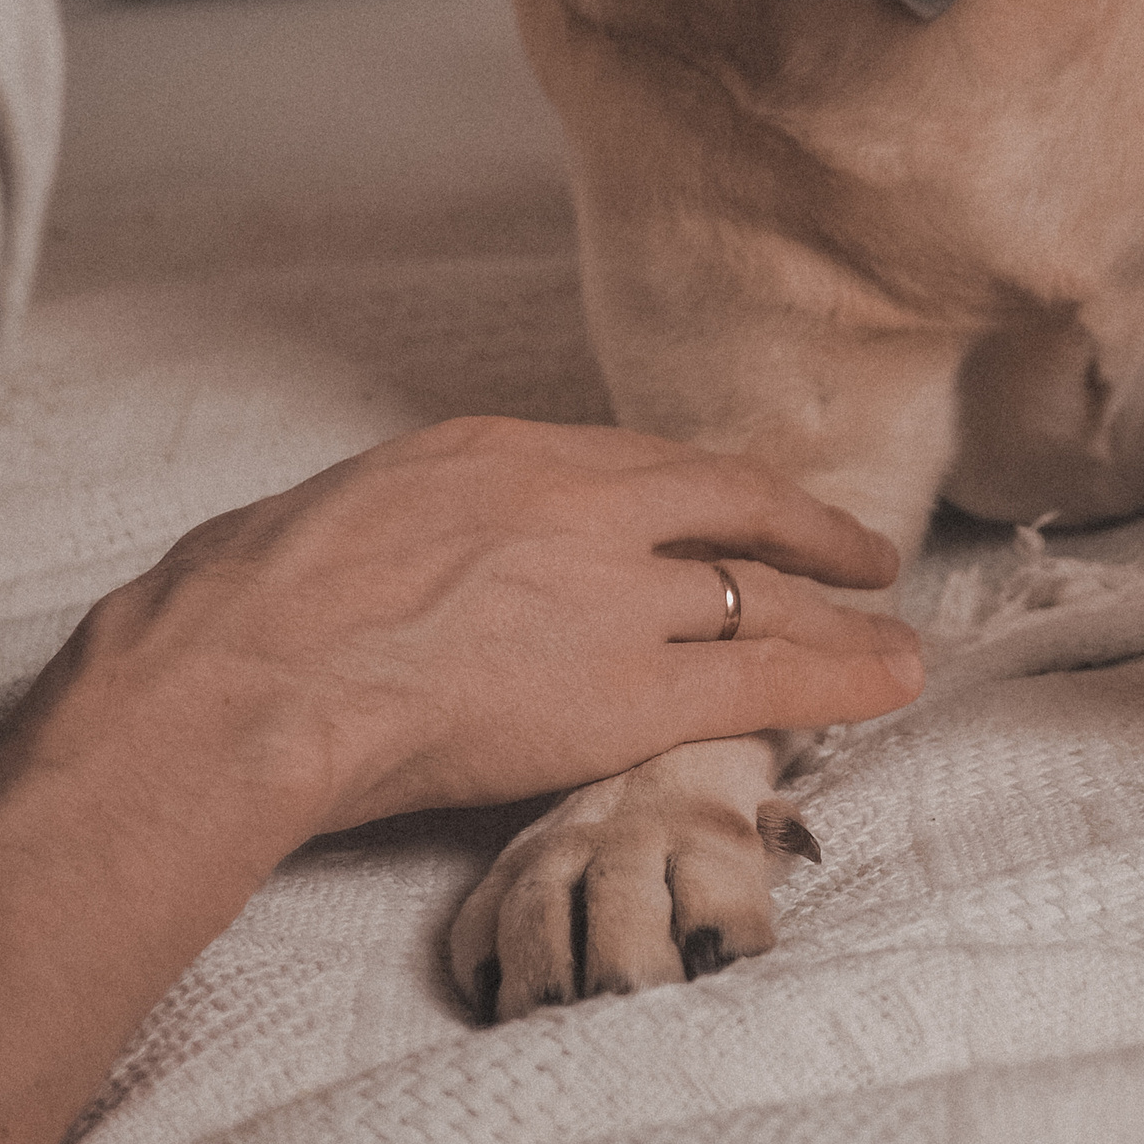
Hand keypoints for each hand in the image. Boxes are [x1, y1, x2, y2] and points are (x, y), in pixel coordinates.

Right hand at [31, 415, 925, 839]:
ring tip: (898, 638)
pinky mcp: (626, 691)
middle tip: (866, 555)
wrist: (249, 675)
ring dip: (840, 618)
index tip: (743, 507)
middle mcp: (576, 505)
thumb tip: (402, 559)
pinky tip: (889, 682)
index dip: (706, 493)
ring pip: (760, 597)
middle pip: (725, 511)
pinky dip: (837, 677)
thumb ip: (408, 531)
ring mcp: (610, 594)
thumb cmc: (245, 612)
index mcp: (498, 452)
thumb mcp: (333, 520)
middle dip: (804, 534)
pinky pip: (762, 679)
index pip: (637, 466)